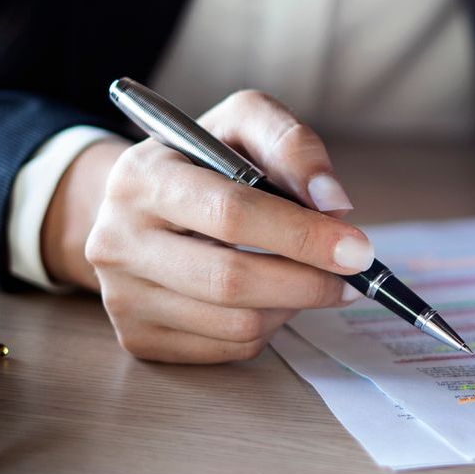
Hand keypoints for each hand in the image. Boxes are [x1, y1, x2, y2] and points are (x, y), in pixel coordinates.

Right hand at [71, 90, 371, 362]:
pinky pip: (226, 349)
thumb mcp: (243, 124)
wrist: (140, 204)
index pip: (230, 214)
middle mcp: (117, 241)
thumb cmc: (204, 160)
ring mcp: (121, 297)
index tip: (357, 249)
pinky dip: (268, 328)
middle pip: (230, 280)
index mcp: (141, 178)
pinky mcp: (138, 338)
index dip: (302, 235)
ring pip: (235, 324)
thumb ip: (291, 144)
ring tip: (312, 279)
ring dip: (293, 306)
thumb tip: (333, 202)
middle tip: (353, 276)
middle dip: (308, 281)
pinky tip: (274, 299)